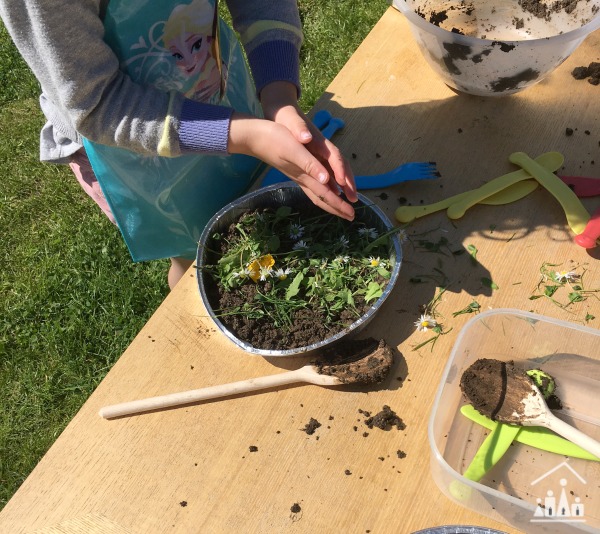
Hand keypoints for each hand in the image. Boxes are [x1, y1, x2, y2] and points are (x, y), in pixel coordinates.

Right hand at [228, 112, 355, 220]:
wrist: (253, 137)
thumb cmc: (273, 139)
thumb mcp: (294, 149)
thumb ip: (310, 165)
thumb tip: (326, 180)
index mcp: (305, 174)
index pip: (326, 194)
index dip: (339, 205)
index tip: (352, 215)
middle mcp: (302, 177)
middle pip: (322, 198)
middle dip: (337, 208)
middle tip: (351, 216)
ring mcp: (297, 174)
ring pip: (317, 193)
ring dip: (331, 201)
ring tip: (341, 206)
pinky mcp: (294, 169)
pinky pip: (312, 185)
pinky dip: (322, 190)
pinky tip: (325, 188)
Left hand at [259, 82, 356, 207]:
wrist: (282, 111)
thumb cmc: (286, 117)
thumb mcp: (291, 121)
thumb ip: (299, 129)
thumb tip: (307, 137)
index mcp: (319, 140)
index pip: (334, 156)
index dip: (339, 170)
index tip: (343, 183)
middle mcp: (323, 148)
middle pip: (341, 166)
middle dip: (348, 182)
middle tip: (353, 198)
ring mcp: (320, 154)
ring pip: (336, 171)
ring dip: (344, 186)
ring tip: (350, 201)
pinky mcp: (315, 157)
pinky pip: (328, 173)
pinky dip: (333, 184)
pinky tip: (335, 195)